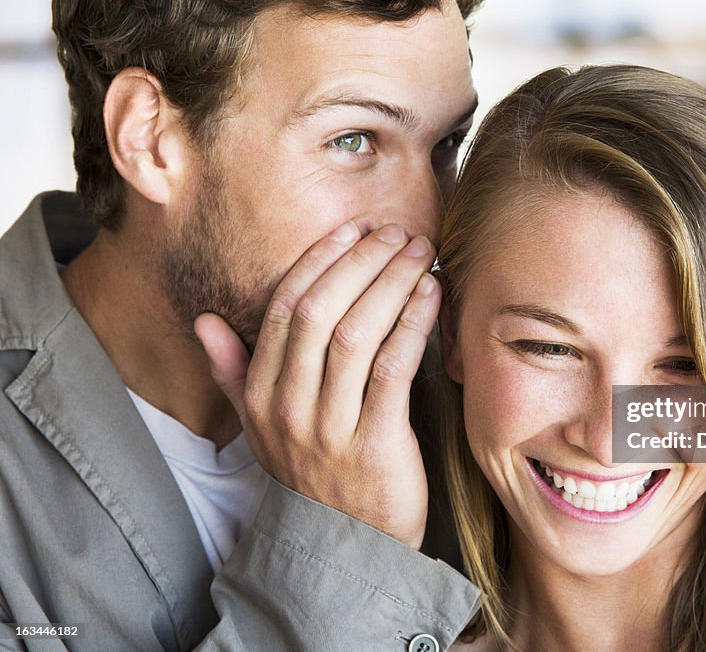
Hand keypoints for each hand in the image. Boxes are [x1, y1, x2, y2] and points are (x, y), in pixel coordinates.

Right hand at [194, 221, 439, 547]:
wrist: (345, 545)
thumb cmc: (312, 473)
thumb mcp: (261, 427)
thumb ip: (234, 372)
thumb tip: (204, 322)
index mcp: (262, 395)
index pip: (283, 310)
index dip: (319, 263)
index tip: (352, 230)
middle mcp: (290, 408)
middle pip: (319, 313)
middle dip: (360, 262)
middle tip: (397, 232)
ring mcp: (331, 428)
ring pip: (356, 335)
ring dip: (390, 284)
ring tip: (420, 254)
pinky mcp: (376, 445)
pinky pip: (393, 369)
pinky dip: (412, 324)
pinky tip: (431, 296)